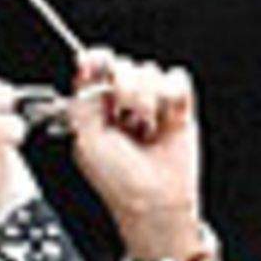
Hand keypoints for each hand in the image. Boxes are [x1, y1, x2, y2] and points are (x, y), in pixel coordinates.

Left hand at [63, 47, 205, 252]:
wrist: (155, 200)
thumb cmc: (118, 180)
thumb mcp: (85, 139)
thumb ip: (81, 99)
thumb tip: (82, 66)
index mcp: (97, 107)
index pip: (95, 66)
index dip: (96, 60)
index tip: (95, 63)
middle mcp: (124, 102)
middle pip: (124, 64)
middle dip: (123, 87)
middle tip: (124, 114)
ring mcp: (152, 103)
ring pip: (150, 70)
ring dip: (147, 98)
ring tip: (146, 126)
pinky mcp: (179, 107)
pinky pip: (177, 79)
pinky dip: (171, 97)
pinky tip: (165, 121)